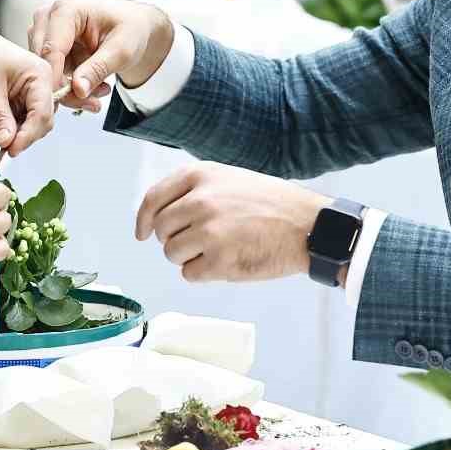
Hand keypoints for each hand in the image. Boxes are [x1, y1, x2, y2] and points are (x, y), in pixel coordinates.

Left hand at [0, 20, 55, 155]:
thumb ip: (1, 119)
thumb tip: (8, 142)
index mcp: (40, 75)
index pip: (43, 113)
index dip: (28, 135)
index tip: (12, 149)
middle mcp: (40, 83)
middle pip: (42, 120)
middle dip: (24, 136)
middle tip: (4, 148)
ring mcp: (30, 90)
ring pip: (32, 122)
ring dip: (16, 133)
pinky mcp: (19, 96)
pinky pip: (20, 118)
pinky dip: (10, 127)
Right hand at [27, 0, 174, 111]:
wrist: (132, 27)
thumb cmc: (130, 29)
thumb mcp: (122, 50)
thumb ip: (98, 69)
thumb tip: (78, 89)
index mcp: (66, 8)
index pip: (52, 48)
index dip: (58, 78)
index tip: (71, 99)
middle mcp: (49, 16)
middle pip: (44, 61)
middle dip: (67, 87)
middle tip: (94, 101)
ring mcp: (45, 31)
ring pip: (45, 71)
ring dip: (70, 89)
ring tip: (101, 90)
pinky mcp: (47, 46)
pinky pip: (50, 74)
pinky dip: (69, 86)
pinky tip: (92, 87)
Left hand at [135, 162, 328, 282]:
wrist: (308, 225)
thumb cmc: (272, 204)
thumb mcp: (230, 179)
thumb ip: (194, 191)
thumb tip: (159, 216)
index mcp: (200, 176)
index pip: (153, 199)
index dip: (143, 220)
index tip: (142, 233)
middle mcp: (200, 200)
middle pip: (161, 231)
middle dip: (174, 240)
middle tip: (200, 242)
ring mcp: (209, 231)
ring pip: (172, 254)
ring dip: (189, 257)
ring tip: (219, 249)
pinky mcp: (220, 261)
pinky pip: (190, 274)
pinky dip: (204, 273)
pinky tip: (227, 260)